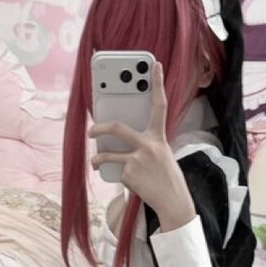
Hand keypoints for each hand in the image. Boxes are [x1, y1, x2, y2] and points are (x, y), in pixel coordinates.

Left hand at [89, 62, 195, 231]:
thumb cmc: (167, 178)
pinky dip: (119, 177)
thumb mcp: (162, 156)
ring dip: (97, 159)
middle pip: (118, 128)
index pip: (159, 105)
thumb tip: (118, 144)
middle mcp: (148, 145)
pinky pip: (117, 172)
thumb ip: (146, 145)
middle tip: (92, 130)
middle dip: (100, 128)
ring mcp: (137, 159)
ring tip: (95, 162)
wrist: (173, 202)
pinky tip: (132, 184)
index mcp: (158, 137)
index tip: (155, 64)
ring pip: (108, 155)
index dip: (158, 83)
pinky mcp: (129, 174)